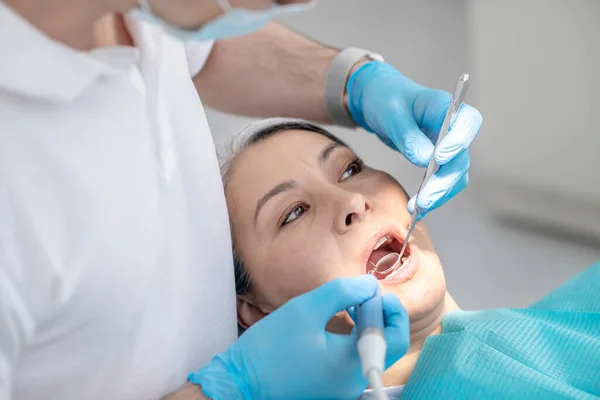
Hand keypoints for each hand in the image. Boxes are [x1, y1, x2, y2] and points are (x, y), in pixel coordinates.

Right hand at [188, 275, 408, 398]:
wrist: (240, 381)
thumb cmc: (269, 347)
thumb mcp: (306, 308)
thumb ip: (343, 292)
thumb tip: (370, 285)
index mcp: (352, 364)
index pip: (396, 336)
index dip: (391, 308)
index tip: (369, 291)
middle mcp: (354, 381)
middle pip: (387, 345)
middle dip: (378, 314)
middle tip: (359, 296)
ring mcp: (343, 388)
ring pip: (370, 351)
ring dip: (365, 325)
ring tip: (345, 306)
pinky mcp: (332, 388)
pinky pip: (354, 360)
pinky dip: (352, 339)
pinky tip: (335, 324)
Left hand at [346, 62, 482, 217]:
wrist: (379, 102)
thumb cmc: (386, 99)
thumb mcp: (391, 114)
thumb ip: (408, 135)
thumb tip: (425, 160)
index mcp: (444, 106)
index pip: (468, 122)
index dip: (458, 141)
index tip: (439, 158)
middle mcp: (452, 127)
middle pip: (461, 156)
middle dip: (444, 180)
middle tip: (424, 199)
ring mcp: (448, 145)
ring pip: (455, 174)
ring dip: (439, 193)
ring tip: (418, 207)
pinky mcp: (440, 161)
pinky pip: (444, 181)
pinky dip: (434, 195)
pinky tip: (418, 207)